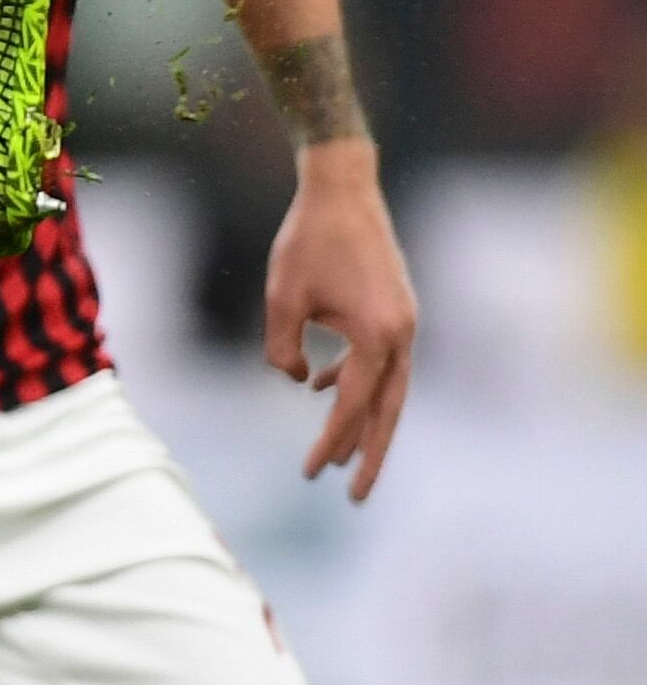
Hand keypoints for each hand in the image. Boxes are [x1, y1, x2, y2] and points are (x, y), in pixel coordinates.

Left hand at [273, 138, 416, 500]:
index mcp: (379, 336)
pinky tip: (321, 387)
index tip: (311, 473)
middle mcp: (402, 334)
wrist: (343, 187)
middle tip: (354, 498)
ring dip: (363, 420)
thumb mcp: (281, 298)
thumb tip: (300, 384)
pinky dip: (353, 378)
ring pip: (387, 388)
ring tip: (340, 455)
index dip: (332, 441)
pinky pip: (378, 360)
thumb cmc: (308, 240)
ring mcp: (403, 322)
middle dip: (369, 455)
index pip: (354, 405)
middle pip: (388, 411)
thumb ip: (283, 349)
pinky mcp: (394, 311)